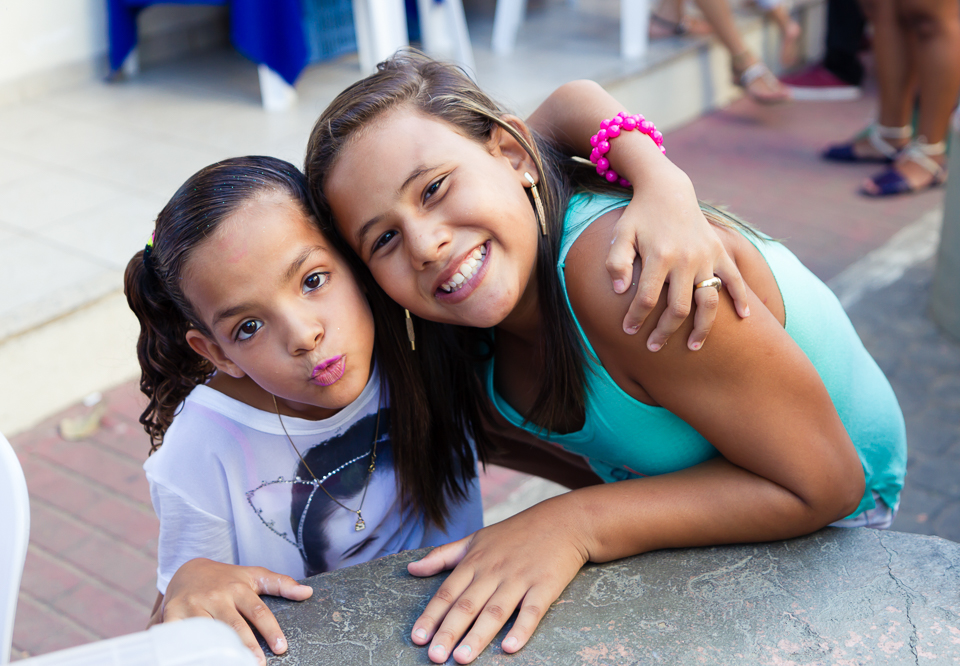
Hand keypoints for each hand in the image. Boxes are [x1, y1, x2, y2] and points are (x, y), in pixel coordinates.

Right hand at [157, 559, 312, 665]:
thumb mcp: (254, 575)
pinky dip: (185, 649)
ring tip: (231, 664)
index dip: (270, 630)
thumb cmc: (226, 578)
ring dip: (218, 651)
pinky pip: (179, 635)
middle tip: (259, 664)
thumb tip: (308, 592)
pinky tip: (197, 659)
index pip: (258, 611)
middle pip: (234, 625)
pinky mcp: (172, 615)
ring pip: (208, 633)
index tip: (281, 648)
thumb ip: (281, 583)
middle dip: (247, 647)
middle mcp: (216, 597)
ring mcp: (193, 606)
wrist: (187, 570)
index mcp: (238, 588)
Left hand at [407, 499, 590, 663]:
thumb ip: (443, 556)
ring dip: (478, 636)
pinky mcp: (545, 585)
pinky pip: (532, 610)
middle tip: (434, 657)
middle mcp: (493, 571)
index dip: (431, 616)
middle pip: (467, 605)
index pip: (447, 592)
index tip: (417, 638)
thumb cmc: (516, 533)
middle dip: (449, 632)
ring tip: (462, 659)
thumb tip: (411, 569)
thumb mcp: (476, 538)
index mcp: (475, 561)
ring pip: (495, 611)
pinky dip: (521, 629)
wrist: (563, 521)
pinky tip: (509, 648)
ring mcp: (519, 578)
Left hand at [605, 169, 749, 350]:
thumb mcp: (621, 234)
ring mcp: (706, 257)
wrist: (668, 190)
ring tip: (693, 347)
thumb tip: (618, 291)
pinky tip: (744, 318)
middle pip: (678, 308)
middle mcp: (685, 259)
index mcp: (659, 256)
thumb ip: (616, 261)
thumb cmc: (639, 216)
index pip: (646, 299)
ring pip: (708, 302)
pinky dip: (742, 298)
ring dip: (702, 328)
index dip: (636, 318)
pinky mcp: (720, 252)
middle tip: (653, 347)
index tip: (628, 331)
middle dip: (664, 332)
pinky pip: (735, 279)